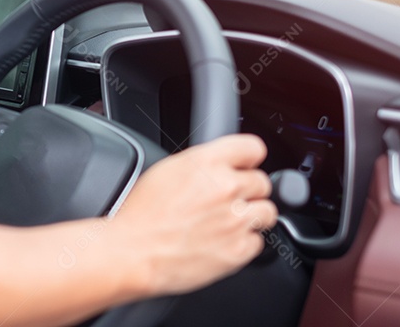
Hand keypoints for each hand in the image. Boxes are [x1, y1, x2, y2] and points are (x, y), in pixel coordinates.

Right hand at [113, 134, 276, 296]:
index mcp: (207, 162)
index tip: (247, 165)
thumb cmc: (140, 214)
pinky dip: (243, 243)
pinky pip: (258, 242)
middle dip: (248, 190)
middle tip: (228, 201)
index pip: (253, 147)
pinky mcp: (238, 250)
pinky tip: (222, 242)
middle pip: (262, 182)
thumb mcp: (167, 170)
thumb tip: (218, 165)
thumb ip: (201, 164)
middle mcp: (226, 187)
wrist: (132, 252)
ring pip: (267, 212)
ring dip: (252, 216)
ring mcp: (236, 219)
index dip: (249, 158)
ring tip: (229, 223)